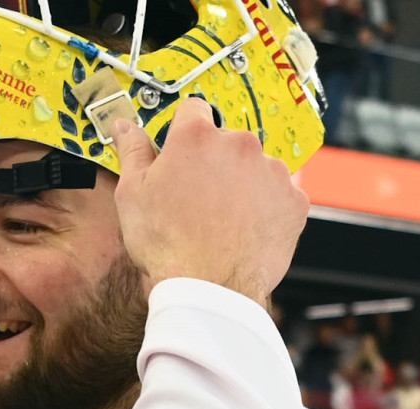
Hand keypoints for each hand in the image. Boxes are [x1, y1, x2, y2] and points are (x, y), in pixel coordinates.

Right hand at [110, 97, 309, 303]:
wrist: (209, 288)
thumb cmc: (167, 245)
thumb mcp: (132, 194)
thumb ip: (132, 152)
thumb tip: (125, 128)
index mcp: (197, 137)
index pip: (193, 109)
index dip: (183, 130)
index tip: (181, 150)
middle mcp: (239, 144)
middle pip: (226, 139)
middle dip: (214, 160)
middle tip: (197, 195)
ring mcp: (272, 171)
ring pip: (256, 165)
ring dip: (242, 181)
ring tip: (223, 216)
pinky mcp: (294, 200)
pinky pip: (281, 192)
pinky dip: (267, 204)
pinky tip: (246, 226)